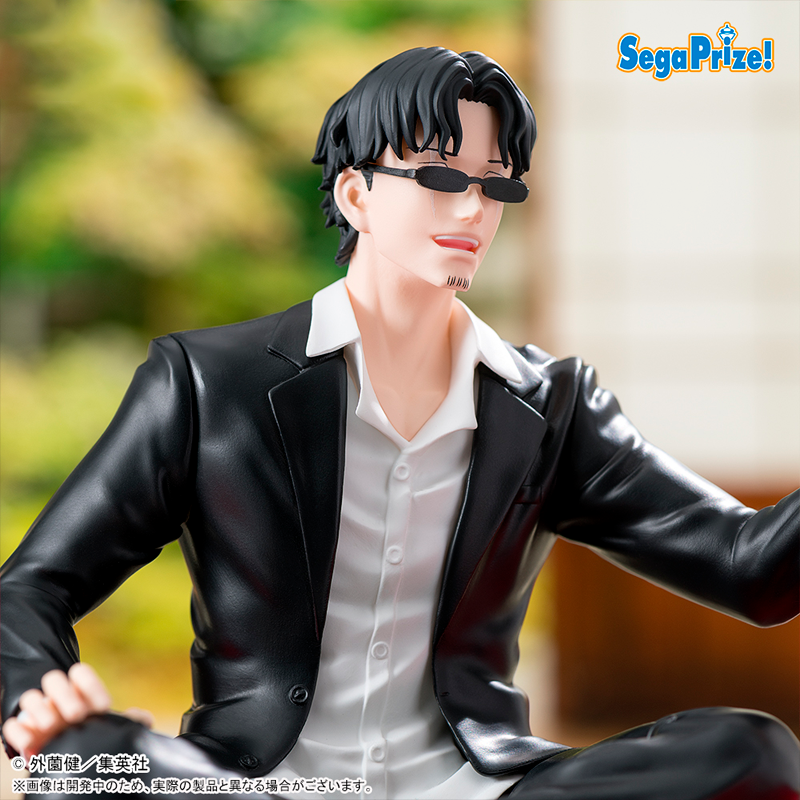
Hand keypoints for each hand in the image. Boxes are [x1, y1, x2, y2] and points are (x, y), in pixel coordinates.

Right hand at [2, 663, 152, 758]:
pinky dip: (20, 733)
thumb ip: (129, 722)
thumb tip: (144, 719)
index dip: (91, 686)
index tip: (102, 707)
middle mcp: (57, 699)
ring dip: (41, 711)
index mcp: (80, 693)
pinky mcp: (21, 732)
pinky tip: (34, 744)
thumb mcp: (109, 729)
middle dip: (64, 695)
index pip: (81, 673)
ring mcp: (37, 714)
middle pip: (53, 678)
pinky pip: (11, 725)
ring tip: (54, 727)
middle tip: (77, 715)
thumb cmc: (92, 736)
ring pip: (30, 698)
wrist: (68, 757)